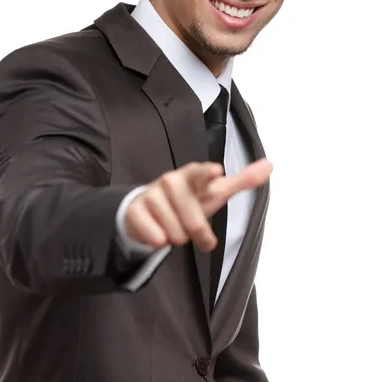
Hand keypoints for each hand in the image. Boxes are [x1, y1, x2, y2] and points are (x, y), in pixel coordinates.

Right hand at [125, 158, 271, 251]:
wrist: (149, 208)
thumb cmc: (189, 200)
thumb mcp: (215, 192)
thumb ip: (242, 180)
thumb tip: (270, 164)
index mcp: (192, 175)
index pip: (200, 173)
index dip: (207, 174)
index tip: (216, 172)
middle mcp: (170, 181)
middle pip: (193, 220)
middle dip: (196, 232)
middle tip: (190, 227)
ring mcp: (151, 194)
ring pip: (175, 233)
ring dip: (177, 236)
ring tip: (172, 225)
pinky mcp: (135, 210)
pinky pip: (155, 237)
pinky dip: (158, 240)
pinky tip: (156, 230)